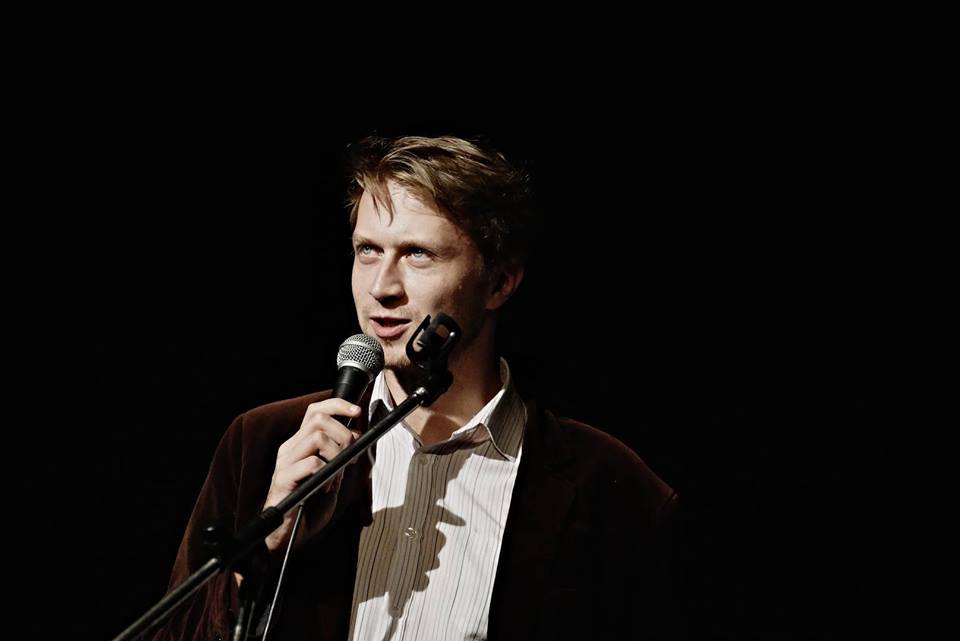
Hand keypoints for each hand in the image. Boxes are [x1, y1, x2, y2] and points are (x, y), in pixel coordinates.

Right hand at [262, 398, 362, 552]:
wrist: (288, 536)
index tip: (356, 412)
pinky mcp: (283, 480)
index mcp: (299, 445)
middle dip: (343, 433)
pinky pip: (312, 464)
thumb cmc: (308, 507)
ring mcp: (285, 463)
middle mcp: (290, 449)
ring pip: (316, 438)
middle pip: (318, 419)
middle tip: (349, 455)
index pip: (315, 411)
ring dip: (335, 454)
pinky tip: (325, 487)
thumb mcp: (331, 476)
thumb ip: (340, 457)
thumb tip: (354, 436)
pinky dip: (326, 474)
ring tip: (335, 475)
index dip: (337, 406)